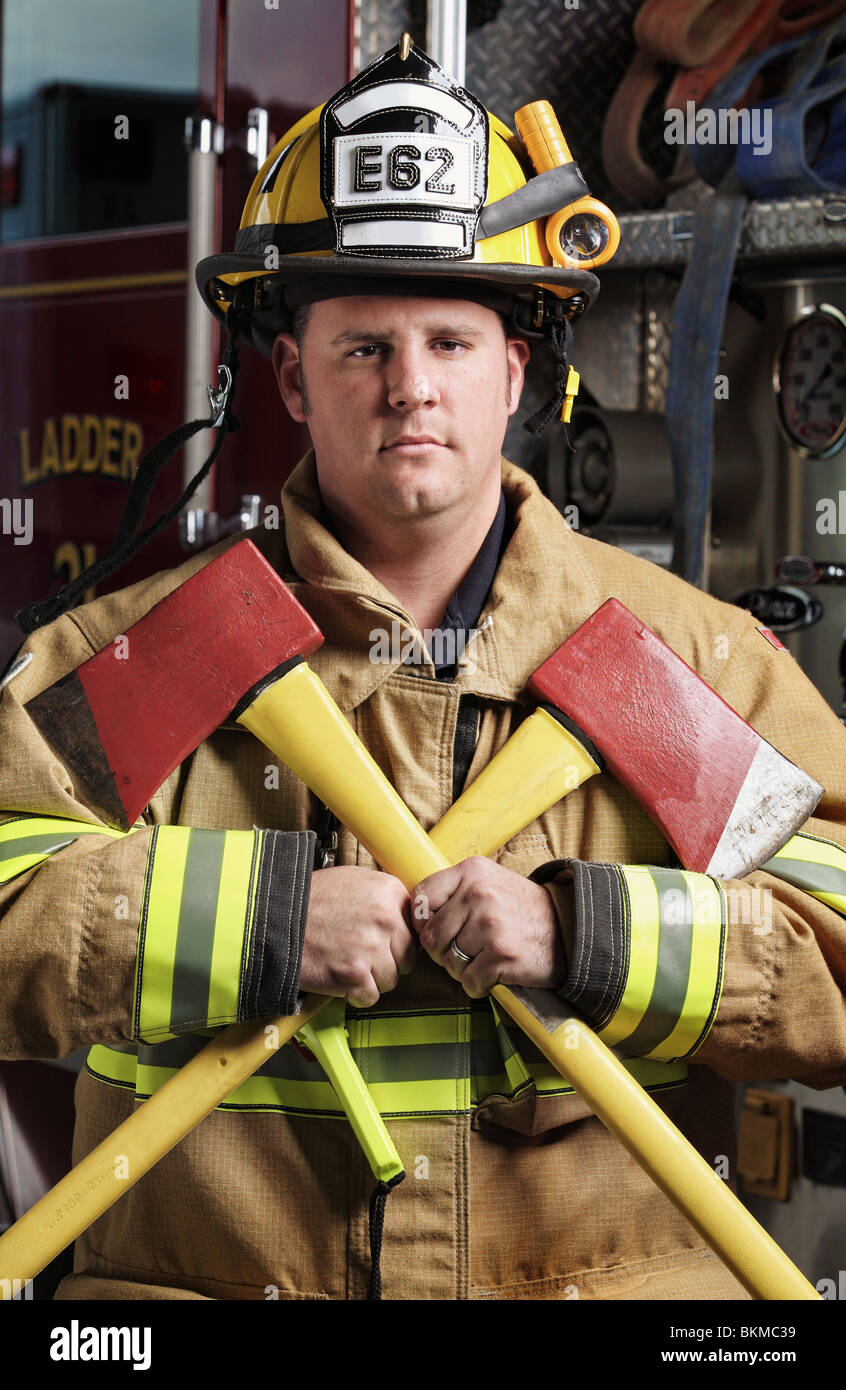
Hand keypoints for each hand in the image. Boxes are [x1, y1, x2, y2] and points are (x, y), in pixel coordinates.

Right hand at [301, 866, 416, 1007]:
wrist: (272, 920)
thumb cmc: (309, 901)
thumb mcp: (353, 881)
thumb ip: (383, 898)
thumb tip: (405, 919)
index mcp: (388, 891)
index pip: (414, 928)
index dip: (396, 939)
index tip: (381, 942)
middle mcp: (386, 918)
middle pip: (407, 957)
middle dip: (387, 962)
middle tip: (360, 956)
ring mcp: (371, 947)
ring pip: (391, 980)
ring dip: (370, 979)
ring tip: (345, 964)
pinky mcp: (355, 974)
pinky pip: (370, 997)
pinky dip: (354, 994)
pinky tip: (338, 978)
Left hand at [412, 856, 567, 998]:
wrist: (570, 928)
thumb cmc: (523, 909)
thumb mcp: (490, 882)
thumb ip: (455, 891)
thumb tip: (416, 916)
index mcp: (471, 871)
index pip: (421, 897)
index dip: (422, 921)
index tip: (438, 931)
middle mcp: (478, 894)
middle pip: (430, 936)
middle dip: (442, 952)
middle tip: (465, 953)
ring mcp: (490, 925)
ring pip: (448, 962)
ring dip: (462, 970)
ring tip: (484, 961)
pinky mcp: (501, 955)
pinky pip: (469, 981)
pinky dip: (478, 985)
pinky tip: (494, 975)